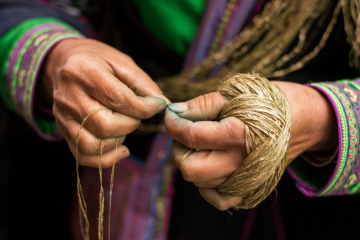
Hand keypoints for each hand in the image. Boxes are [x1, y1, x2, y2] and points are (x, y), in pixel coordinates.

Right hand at [38, 38, 168, 167]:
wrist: (64, 63)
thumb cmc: (98, 61)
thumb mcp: (122, 63)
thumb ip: (144, 85)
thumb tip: (165, 106)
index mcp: (84, 71)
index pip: (117, 98)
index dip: (143, 108)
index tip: (157, 106)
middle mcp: (68, 96)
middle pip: (104, 125)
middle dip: (130, 124)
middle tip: (137, 115)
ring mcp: (62, 116)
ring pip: (92, 145)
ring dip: (118, 141)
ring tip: (125, 127)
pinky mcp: (63, 131)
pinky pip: (83, 155)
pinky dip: (106, 158)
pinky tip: (121, 148)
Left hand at [164, 82, 337, 209]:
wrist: (304, 121)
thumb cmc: (270, 102)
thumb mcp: (237, 93)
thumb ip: (203, 104)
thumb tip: (175, 112)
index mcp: (237, 135)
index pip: (189, 136)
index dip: (172, 123)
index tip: (171, 114)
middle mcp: (241, 163)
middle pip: (189, 168)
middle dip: (179, 148)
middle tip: (187, 133)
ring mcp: (246, 180)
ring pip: (199, 183)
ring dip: (193, 163)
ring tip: (203, 145)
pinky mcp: (251, 189)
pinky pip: (219, 199)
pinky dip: (208, 185)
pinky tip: (212, 165)